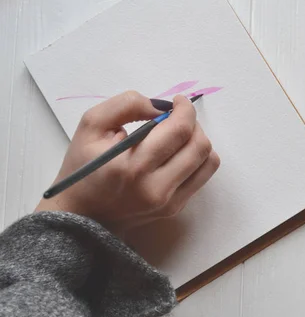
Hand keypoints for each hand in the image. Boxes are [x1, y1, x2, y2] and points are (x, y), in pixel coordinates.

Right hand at [36, 91, 219, 233]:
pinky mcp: (175, 208)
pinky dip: (197, 159)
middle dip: (193, 123)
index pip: (179, 130)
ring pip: (208, 161)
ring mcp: (169, 202)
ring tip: (179, 135)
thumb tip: (161, 106)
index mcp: (132, 167)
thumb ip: (126, 105)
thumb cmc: (84, 167)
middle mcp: (155, 188)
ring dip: (199, 140)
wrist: (83, 215)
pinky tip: (179, 153)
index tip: (177, 101)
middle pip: (199, 146)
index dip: (185, 109)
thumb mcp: (91, 125)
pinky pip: (203, 176)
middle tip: (177, 117)